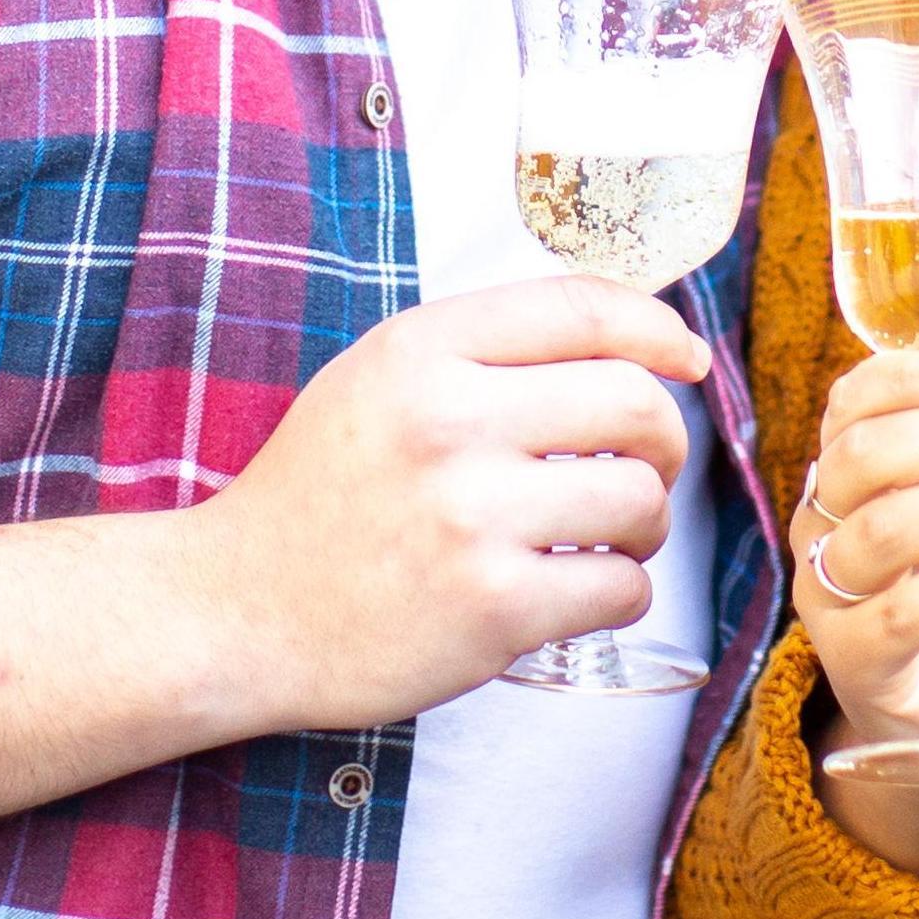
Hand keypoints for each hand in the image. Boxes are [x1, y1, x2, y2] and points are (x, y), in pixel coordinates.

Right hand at [194, 276, 703, 732]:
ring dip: (646, 524)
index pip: (582, 307)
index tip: (686, 359)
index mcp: (422, 351)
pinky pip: (622, 588)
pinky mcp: (492, 609)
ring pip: (641, 499)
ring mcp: (472, 518)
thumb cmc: (319, 497)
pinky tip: (573, 592)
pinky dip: (617, 593)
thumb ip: (485, 351)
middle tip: (640, 468)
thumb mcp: (378, 380)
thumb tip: (632, 343)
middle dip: (663, 439)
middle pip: (634, 402)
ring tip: (607, 538)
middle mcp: (449, 421)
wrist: (231, 612)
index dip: (656, 329)